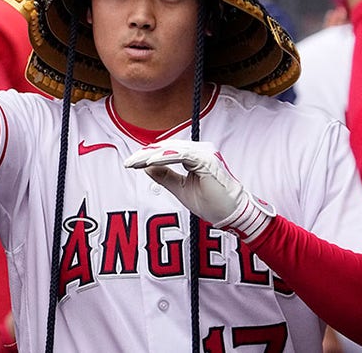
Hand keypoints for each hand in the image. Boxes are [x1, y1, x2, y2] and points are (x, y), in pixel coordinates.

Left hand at [124, 139, 274, 240]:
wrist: (232, 214)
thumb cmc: (211, 203)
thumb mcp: (181, 188)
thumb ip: (165, 177)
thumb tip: (146, 167)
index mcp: (195, 156)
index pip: (168, 150)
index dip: (148, 155)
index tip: (132, 164)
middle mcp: (200, 150)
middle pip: (167, 146)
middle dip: (145, 154)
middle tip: (128, 162)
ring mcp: (204, 153)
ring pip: (171, 149)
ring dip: (151, 155)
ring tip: (135, 162)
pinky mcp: (205, 160)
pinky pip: (181, 155)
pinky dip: (163, 158)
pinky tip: (149, 163)